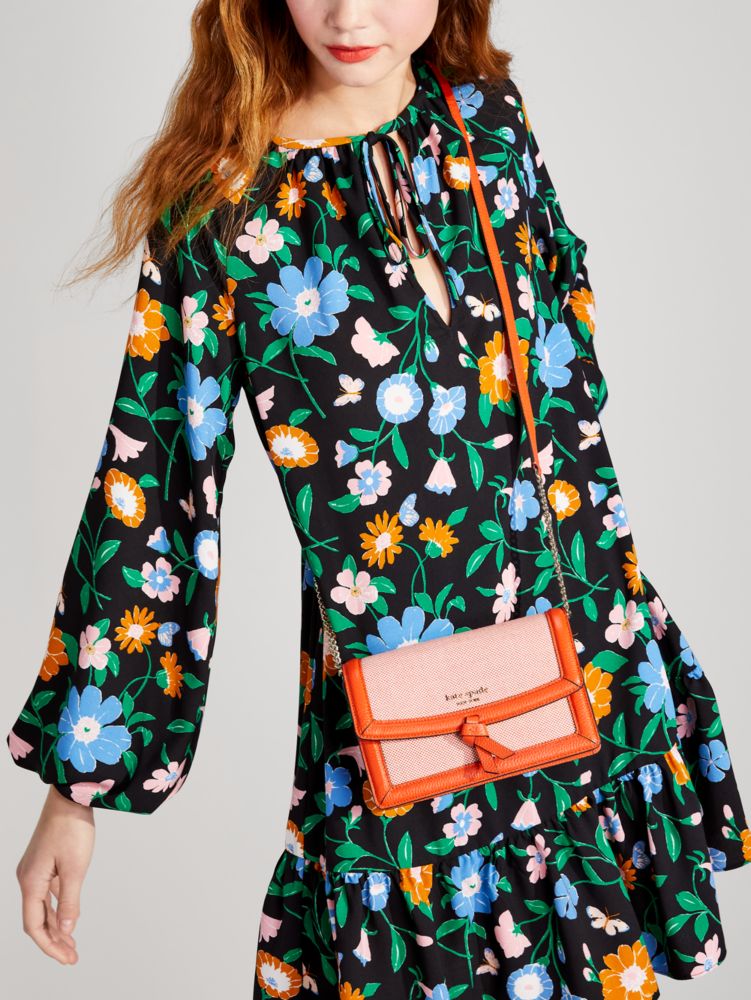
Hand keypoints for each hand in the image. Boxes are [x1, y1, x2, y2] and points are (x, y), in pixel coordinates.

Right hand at [15, 784, 94, 963]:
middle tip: (72, 957)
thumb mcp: (75, 868)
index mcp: (30, 882)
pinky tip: (68, 917)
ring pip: (42, 907)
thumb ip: (69, 901)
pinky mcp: (44, 862)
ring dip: (56, 926)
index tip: (67, 959)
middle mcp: (28, 878)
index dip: (50, 946)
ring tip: (72, 943)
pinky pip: (47, 893)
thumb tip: (65, 929)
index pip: (34, 926)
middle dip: (54, 940)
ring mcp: (35, 870)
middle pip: (37, 919)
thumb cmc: (72, 829)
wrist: (70, 797)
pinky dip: (57, 908)